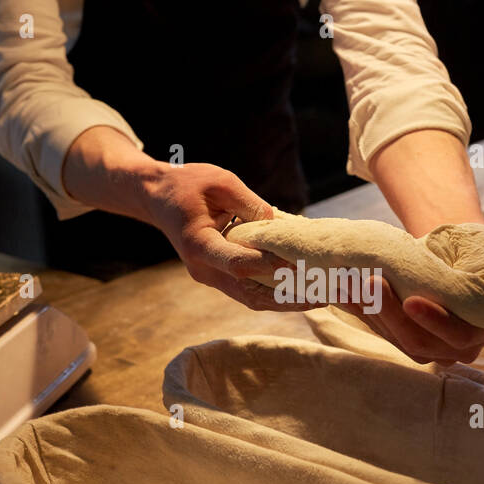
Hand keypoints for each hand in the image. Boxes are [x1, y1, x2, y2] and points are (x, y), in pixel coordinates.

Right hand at [142, 162, 306, 311]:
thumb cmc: (188, 184)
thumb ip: (250, 204)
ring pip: (253, 299)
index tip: (299, 265)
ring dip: (288, 301)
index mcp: (199, 244)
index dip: (269, 266)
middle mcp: (204, 269)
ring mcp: (211, 277)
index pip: (237, 263)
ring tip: (322, 297)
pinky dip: (277, 294)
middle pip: (250, 293)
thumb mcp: (220, 181)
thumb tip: (280, 226)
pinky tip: (305, 291)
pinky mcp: (220, 277)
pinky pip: (250, 292)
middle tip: (325, 293)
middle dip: (289, 296)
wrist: (158, 198)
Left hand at [339, 274, 483, 364]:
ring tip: (355, 283)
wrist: (458, 249)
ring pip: (398, 340)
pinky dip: (364, 312)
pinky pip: (382, 331)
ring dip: (374, 315)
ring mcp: (429, 343)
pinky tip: (346, 290)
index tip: (413, 299)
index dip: (436, 322)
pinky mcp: (405, 335)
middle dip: (394, 317)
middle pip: (421, 343)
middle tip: (373, 283)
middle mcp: (457, 346)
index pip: (459, 337)